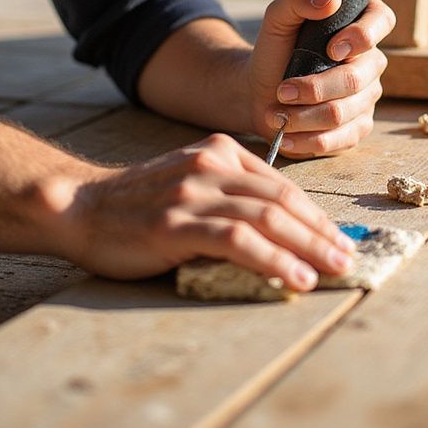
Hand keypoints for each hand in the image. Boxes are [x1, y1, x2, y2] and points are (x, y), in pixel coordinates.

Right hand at [38, 133, 356, 289]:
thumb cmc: (139, 204)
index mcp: (220, 151)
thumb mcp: (190, 182)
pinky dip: (273, 259)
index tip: (337, 238)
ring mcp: (194, 191)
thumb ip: (230, 196)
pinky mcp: (177, 222)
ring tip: (333, 269)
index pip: (280, 185)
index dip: (314, 214)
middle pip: (281, 200)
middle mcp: (211, 164)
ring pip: (267, 217)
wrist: (80, 206)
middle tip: (347, 256)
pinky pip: (238, 239)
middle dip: (320, 231)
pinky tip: (294, 276)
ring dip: (307, 246)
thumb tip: (282, 232)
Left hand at [246, 0, 395, 157]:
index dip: (363, 36)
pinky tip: (287, 134)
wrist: (260, 91)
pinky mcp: (357, 127)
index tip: (331, 49)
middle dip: (315, 88)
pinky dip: (309, 139)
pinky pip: (342, 139)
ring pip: (343, 112)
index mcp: (359, 24)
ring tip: (277, 112)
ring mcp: (367, 96)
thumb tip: (331, 0)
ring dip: (304, 116)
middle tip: (283, 90)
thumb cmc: (274, 50)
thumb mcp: (277, 17)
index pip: (383, 20)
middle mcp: (371, 61)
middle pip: (356, 79)